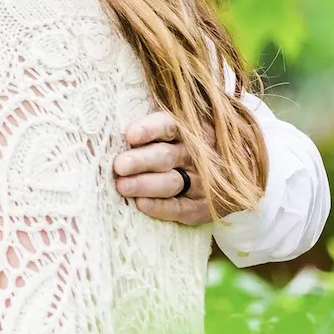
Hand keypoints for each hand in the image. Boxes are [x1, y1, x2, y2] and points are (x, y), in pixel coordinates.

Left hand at [113, 111, 212, 225]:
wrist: (231, 176)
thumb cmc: (184, 147)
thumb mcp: (177, 132)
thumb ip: (150, 129)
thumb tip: (102, 129)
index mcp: (188, 130)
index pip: (168, 125)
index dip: (150, 129)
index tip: (130, 135)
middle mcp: (195, 155)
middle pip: (166, 156)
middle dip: (141, 161)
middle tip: (119, 166)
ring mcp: (201, 182)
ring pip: (171, 182)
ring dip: (145, 184)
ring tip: (122, 186)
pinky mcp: (201, 207)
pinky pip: (180, 208)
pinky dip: (160, 207)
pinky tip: (141, 205)